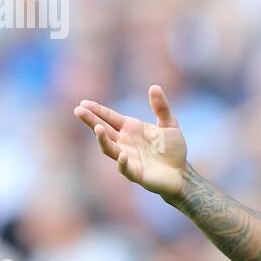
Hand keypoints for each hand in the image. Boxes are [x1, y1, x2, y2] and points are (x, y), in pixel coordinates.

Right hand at [74, 85, 187, 199]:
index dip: (97, 110)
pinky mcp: (136, 173)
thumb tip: (154, 86)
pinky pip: (125, 168)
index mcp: (130, 128)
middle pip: (104, 130)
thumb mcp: (169, 123)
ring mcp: (127, 158)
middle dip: (91, 120)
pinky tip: (122, 154)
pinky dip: (122, 162)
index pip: (109, 117)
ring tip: (97, 128)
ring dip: (102, 139)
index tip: (83, 103)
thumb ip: (161, 107)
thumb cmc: (172, 148)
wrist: (181, 172)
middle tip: (78, 110)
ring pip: (110, 148)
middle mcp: (124, 142)